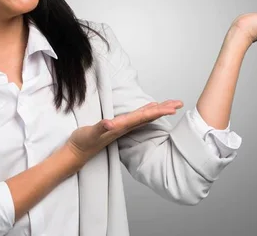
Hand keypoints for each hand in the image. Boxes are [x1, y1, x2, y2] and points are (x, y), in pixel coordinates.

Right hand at [65, 100, 183, 167]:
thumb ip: (100, 128)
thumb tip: (110, 123)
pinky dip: (145, 111)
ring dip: (158, 110)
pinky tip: (150, 108)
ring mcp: (123, 127)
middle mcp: (125, 127)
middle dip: (164, 110)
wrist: (77, 154)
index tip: (172, 109)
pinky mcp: (118, 127)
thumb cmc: (83, 143)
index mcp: (122, 127)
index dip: (158, 112)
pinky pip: (136, 117)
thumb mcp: (90, 134)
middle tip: (179, 103)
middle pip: (149, 116)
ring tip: (171, 105)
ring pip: (144, 117)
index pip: (144, 118)